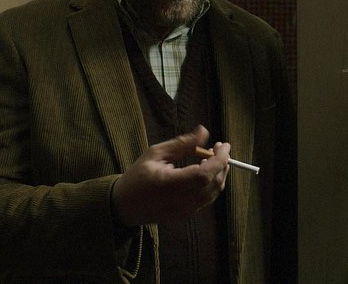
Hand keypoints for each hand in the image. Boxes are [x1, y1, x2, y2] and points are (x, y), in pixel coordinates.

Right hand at [111, 125, 230, 226]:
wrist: (124, 206)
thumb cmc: (138, 176)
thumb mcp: (155, 153)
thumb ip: (182, 143)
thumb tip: (204, 132)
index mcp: (169, 185)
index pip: (204, 174)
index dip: (219, 159)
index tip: (223, 144)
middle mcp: (179, 202)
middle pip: (214, 183)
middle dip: (222, 163)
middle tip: (218, 147)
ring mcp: (184, 212)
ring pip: (214, 192)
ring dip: (219, 173)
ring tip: (212, 157)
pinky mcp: (186, 216)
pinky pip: (208, 199)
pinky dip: (212, 183)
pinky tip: (205, 171)